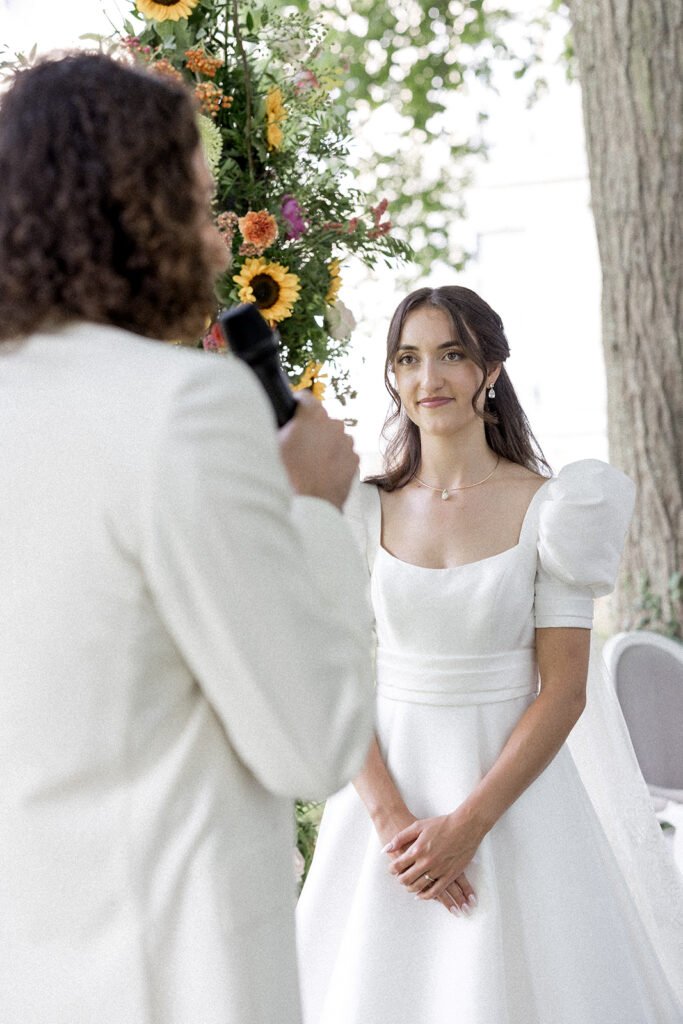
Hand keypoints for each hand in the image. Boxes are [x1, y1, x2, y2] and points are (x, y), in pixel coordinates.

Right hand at [278, 392, 357, 509]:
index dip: (297, 406)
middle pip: (322, 419)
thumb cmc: (287, 476)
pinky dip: (336, 459)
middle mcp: (333, 424)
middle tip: (299, 447)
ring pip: (335, 436)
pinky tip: (322, 471)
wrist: (309, 506)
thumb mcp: (274, 444)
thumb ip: (281, 426)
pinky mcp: (355, 460)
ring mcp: (347, 442)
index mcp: (312, 415)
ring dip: (325, 444)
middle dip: (312, 429)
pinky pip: (344, 453)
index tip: (293, 415)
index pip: (306, 398)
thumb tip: (282, 422)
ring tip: (311, 463)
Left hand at [384, 808, 483, 909]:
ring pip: (419, 887)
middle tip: (400, 878)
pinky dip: (426, 896)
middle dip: (400, 880)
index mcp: (417, 850)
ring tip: (409, 885)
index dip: (392, 869)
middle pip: (406, 879)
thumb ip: (400, 838)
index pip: (398, 866)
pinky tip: (421, 895)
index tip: (392, 869)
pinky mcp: (449, 875)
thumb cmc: (441, 824)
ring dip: (411, 888)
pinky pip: (435, 892)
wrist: (465, 827)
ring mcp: (438, 870)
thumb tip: (386, 849)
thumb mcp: (418, 825)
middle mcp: (426, 862)